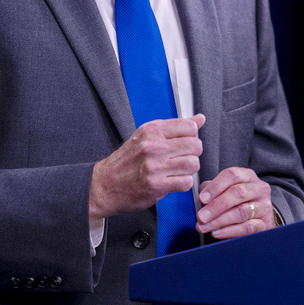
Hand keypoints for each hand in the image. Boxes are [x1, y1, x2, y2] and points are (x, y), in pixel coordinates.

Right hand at [89, 114, 204, 220]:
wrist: (103, 185)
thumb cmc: (126, 161)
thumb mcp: (147, 136)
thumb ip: (175, 127)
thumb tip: (200, 119)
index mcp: (152, 130)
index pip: (190, 127)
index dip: (192, 137)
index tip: (185, 143)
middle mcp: (154, 146)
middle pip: (195, 146)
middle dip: (193, 154)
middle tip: (182, 158)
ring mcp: (155, 166)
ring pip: (193, 164)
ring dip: (189, 170)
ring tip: (177, 170)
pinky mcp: (156, 185)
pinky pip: (186, 182)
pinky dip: (183, 183)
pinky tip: (173, 181)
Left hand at [196, 167, 273, 238]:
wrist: (260, 216)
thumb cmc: (238, 201)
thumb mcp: (227, 189)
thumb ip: (213, 189)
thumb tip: (201, 195)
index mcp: (248, 176)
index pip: (232, 175)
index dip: (215, 186)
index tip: (202, 198)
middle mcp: (259, 189)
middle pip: (238, 193)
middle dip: (216, 206)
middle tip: (201, 216)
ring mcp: (264, 207)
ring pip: (242, 212)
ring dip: (219, 221)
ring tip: (204, 227)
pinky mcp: (265, 224)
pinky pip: (247, 228)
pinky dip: (230, 231)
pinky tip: (216, 233)